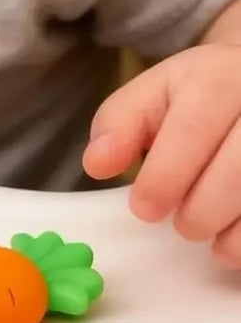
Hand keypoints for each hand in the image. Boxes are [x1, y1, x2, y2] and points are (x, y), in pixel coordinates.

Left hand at [84, 43, 240, 265]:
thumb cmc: (200, 94)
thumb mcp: (153, 94)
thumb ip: (118, 125)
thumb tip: (96, 164)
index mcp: (219, 78)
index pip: (192, 133)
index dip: (165, 178)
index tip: (145, 209)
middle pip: (239, 168)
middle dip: (202, 210)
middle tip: (183, 225)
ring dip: (237, 232)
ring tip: (212, 240)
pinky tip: (237, 244)